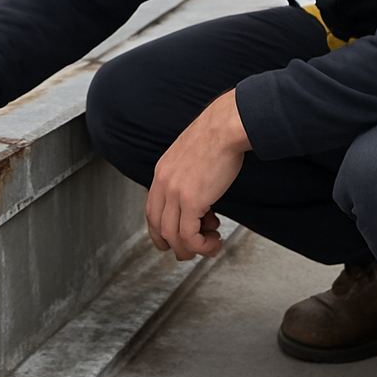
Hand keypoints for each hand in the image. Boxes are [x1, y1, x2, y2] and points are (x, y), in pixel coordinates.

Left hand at [145, 89, 250, 260]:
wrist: (225, 127)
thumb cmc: (216, 136)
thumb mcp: (191, 154)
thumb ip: (188, 173)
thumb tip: (200, 192)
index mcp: (162, 171)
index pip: (151, 210)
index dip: (160, 230)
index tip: (174, 237)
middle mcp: (164, 183)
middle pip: (158, 226)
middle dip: (174, 244)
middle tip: (191, 249)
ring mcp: (175, 192)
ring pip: (173, 235)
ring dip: (192, 248)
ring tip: (210, 246)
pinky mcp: (192, 199)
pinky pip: (190, 234)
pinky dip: (201, 245)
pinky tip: (214, 241)